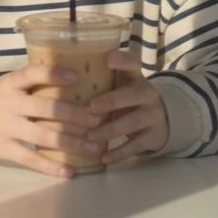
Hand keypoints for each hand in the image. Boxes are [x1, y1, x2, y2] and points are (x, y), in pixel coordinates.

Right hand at [0, 65, 100, 178]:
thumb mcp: (7, 86)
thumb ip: (32, 85)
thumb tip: (75, 80)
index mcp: (10, 83)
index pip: (31, 74)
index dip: (53, 74)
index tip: (76, 76)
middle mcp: (8, 103)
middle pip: (44, 108)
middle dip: (73, 114)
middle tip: (96, 119)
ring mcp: (5, 127)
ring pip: (43, 136)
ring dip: (70, 142)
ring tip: (92, 146)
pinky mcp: (3, 148)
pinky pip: (30, 159)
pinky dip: (51, 166)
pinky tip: (69, 171)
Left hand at [83, 51, 169, 165]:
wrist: (159, 120)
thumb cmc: (126, 98)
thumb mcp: (120, 84)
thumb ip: (99, 77)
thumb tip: (58, 69)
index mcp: (135, 77)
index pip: (133, 63)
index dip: (122, 60)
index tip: (108, 59)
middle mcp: (146, 94)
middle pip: (133, 94)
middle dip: (112, 101)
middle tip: (92, 107)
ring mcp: (152, 116)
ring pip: (133, 122)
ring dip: (111, 129)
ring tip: (90, 136)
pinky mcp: (152, 138)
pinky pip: (136, 146)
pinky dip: (119, 153)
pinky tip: (103, 157)